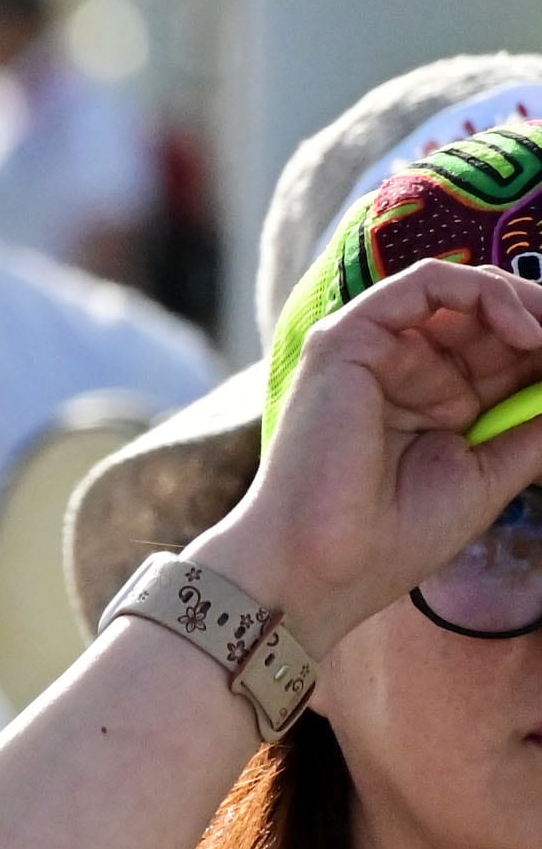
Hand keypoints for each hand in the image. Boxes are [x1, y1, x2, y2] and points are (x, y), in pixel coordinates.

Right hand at [195, 259, 541, 652]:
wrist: (326, 564)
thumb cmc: (394, 535)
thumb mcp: (492, 471)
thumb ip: (533, 422)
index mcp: (437, 400)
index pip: (504, 351)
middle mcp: (405, 368)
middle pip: (487, 316)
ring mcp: (375, 349)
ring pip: (461, 290)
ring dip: (523, 305)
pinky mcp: (348, 338)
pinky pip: (425, 284)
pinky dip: (483, 292)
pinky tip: (523, 331)